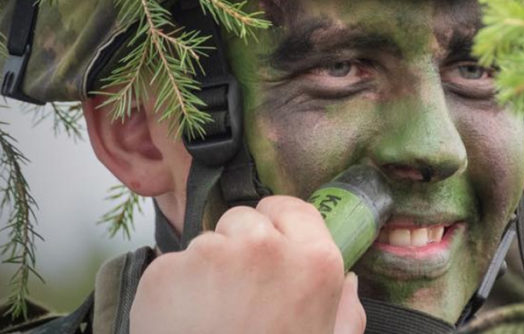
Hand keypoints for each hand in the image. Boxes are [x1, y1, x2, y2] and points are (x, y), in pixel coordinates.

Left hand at [130, 196, 365, 333]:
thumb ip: (347, 311)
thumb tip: (350, 283)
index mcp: (314, 261)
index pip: (292, 208)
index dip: (277, 225)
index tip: (268, 247)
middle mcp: (265, 246)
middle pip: (243, 220)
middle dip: (237, 247)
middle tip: (238, 294)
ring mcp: (212, 254)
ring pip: (204, 243)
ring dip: (203, 270)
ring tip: (208, 315)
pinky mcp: (167, 271)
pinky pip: (169, 267)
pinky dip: (171, 290)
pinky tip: (183, 322)